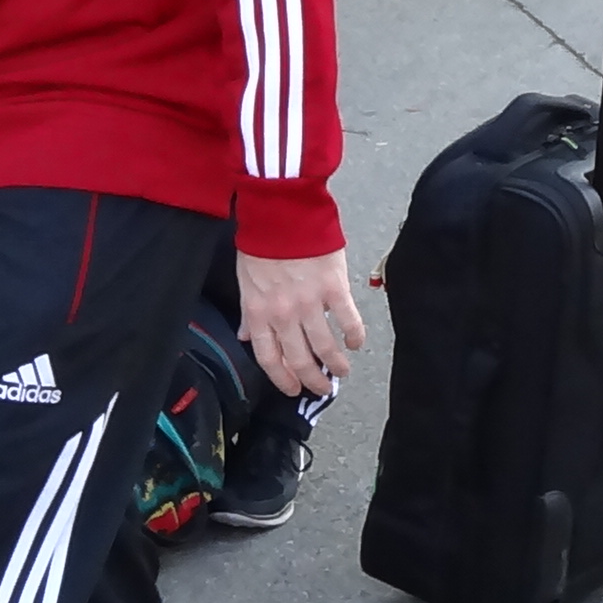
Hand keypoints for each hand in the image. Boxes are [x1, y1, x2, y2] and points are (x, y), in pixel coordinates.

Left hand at [241, 248, 367, 401]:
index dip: (282, 379)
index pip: (270, 358)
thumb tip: (246, 335)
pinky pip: (348, 321)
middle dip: (312, 380)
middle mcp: (284, 315)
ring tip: (343, 371)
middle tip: (323, 388)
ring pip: (325, 347)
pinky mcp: (334, 289)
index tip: (293, 389)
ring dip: (336, 365)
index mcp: (259, 313)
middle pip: (299, 359)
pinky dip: (354, 336)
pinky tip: (357, 343)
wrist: (282, 213)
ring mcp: (310, 303)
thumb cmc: (262, 243)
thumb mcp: (246, 281)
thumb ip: (248, 312)